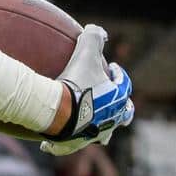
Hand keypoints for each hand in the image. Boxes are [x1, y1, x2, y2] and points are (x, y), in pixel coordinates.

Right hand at [41, 25, 134, 154]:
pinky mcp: (75, 144)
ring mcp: (93, 134)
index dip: (119, 75)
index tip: (112, 68)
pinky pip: (69, 145)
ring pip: (101, 134)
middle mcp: (110, 120)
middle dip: (119, 108)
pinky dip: (63, 143)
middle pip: (122, 115)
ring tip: (88, 121)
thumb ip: (93, 38)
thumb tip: (98, 30)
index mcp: (117, 100)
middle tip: (112, 100)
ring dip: (97, 127)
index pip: (125, 85)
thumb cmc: (76, 83)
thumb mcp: (85, 53)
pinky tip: (50, 143)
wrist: (58, 112)